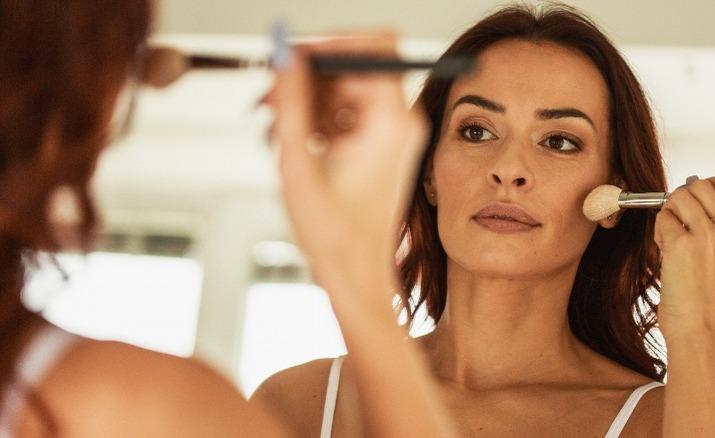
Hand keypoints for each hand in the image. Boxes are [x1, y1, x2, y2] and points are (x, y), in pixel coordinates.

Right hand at [265, 34, 428, 291]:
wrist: (355, 276)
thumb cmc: (335, 237)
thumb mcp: (298, 164)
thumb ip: (289, 103)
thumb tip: (284, 54)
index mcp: (391, 123)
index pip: (373, 47)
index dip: (330, 42)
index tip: (292, 57)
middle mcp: (398, 123)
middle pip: (352, 66)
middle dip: (306, 76)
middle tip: (269, 98)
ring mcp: (389, 134)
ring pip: (343, 88)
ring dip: (304, 100)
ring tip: (274, 129)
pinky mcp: (377, 145)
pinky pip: (343, 112)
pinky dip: (314, 119)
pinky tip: (291, 142)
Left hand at [654, 171, 714, 338]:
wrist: (699, 327)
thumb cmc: (708, 293)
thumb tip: (692, 188)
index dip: (714, 182)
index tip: (701, 201)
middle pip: (703, 184)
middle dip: (684, 197)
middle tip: (680, 221)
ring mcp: (709, 236)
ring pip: (680, 195)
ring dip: (669, 212)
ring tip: (672, 236)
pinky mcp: (682, 244)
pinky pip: (663, 217)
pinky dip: (659, 229)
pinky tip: (666, 249)